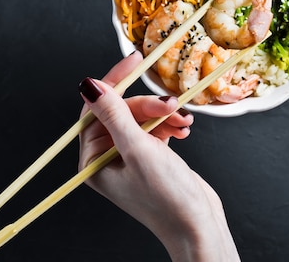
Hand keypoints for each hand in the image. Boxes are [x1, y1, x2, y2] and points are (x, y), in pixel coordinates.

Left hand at [78, 51, 239, 261]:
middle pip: (121, 112)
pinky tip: (184, 130)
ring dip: (163, 115)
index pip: (95, 109)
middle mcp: (107, 158)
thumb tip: (90, 85)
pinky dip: (170, 125)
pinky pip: (155, 129)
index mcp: (93, 160)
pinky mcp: (149, 157)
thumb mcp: (139, 149)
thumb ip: (115, 114)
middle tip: (171, 106)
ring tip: (183, 122)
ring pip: (141, 118)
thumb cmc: (166, 198)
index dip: (114, 83)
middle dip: (148, 106)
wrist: (198, 226)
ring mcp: (129, 157)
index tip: (135, 62)